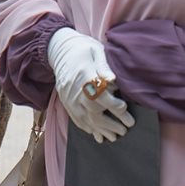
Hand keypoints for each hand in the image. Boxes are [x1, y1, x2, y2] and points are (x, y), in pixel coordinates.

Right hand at [47, 27, 134, 142]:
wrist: (58, 50)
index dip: (113, 105)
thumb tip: (113, 80)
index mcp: (84, 74)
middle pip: (93, 111)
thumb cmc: (82, 48)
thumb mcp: (96, 50)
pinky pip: (76, 119)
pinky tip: (97, 133)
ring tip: (114, 136)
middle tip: (125, 129)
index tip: (125, 109)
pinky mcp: (65, 102)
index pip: (100, 94)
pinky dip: (87, 128)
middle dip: (110, 123)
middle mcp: (75, 89)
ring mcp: (68, 97)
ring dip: (100, 130)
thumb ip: (104, 66)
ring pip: (84, 119)